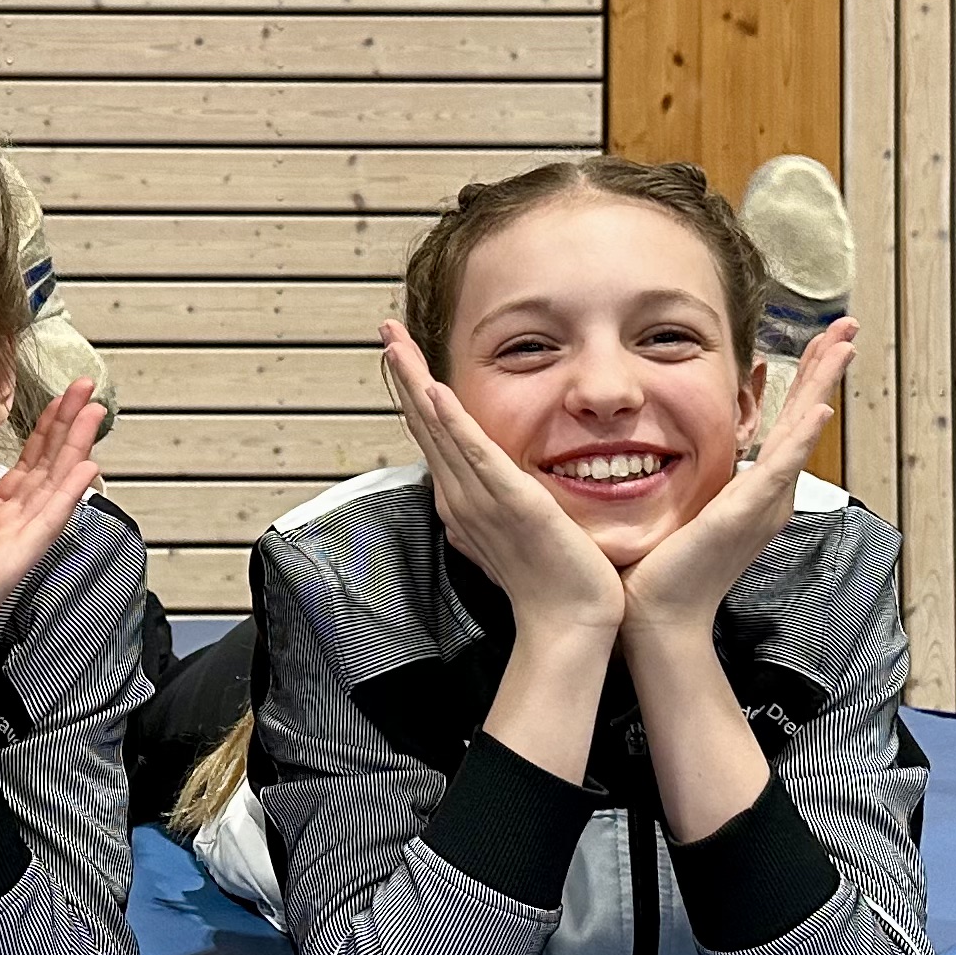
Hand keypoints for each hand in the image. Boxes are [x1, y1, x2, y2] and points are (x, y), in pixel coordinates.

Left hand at [0, 382, 107, 740]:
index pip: (26, 465)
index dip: (44, 429)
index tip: (61, 393)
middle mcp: (5, 529)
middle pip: (46, 468)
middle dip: (67, 426)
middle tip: (88, 387)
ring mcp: (11, 547)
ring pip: (52, 489)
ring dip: (75, 449)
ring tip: (94, 413)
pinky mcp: (9, 566)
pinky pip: (43, 526)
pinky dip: (66, 497)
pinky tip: (86, 470)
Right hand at [378, 320, 625, 643]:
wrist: (568, 624)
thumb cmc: (551, 583)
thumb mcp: (518, 532)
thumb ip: (497, 507)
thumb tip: (478, 497)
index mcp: (464, 500)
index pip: (432, 435)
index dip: (413, 391)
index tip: (402, 354)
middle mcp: (462, 497)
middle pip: (424, 424)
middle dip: (403, 374)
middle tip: (387, 331)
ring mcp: (481, 499)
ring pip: (439, 430)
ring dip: (416, 383)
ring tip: (397, 345)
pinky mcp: (510, 502)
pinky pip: (474, 454)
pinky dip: (452, 422)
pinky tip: (434, 392)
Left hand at [618, 320, 853, 642]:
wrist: (657, 615)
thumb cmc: (660, 568)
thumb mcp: (680, 503)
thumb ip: (685, 471)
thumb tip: (664, 440)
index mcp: (756, 488)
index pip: (787, 421)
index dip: (805, 378)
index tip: (821, 340)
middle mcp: (770, 493)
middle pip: (804, 417)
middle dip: (825, 368)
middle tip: (848, 326)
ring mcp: (763, 503)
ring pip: (801, 432)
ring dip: (823, 386)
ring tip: (845, 347)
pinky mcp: (745, 514)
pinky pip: (780, 469)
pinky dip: (801, 440)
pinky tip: (821, 410)